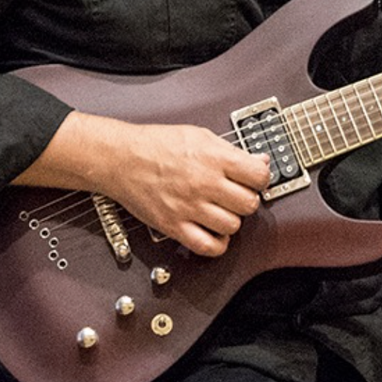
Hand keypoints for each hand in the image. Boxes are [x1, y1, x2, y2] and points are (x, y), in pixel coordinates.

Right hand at [103, 121, 274, 257]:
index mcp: (214, 158)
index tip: (254, 180)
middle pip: (249, 204)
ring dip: (231, 220)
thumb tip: (259, 161)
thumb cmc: (156, 144)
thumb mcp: (199, 135)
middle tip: (236, 195)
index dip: (260, 178)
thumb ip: (231, 150)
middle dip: (246, 200)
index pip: (259, 176)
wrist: (121, 158)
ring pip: (232, 226)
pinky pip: (208, 246)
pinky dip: (217, 243)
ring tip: (220, 211)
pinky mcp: (175, 226)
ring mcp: (190, 207)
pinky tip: (213, 232)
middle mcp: (204, 183)